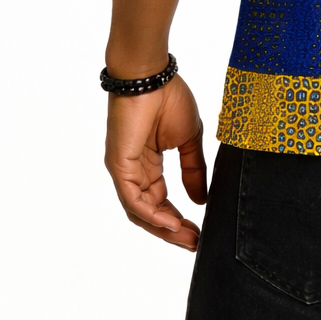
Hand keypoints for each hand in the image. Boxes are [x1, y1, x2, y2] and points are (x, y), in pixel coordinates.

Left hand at [104, 75, 206, 249]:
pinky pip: (133, 199)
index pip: (161, 201)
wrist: (151, 76)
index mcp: (148, 164)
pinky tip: (171, 222)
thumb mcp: (189, 139)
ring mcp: (124, 170)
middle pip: (150, 213)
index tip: (199, 232)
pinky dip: (152, 214)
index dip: (178, 219)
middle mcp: (133, 171)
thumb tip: (201, 200)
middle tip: (195, 243)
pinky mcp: (119, 166)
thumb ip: (193, 169)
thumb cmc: (168, 98)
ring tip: (187, 237)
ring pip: (140, 212)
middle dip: (172, 231)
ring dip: (163, 228)